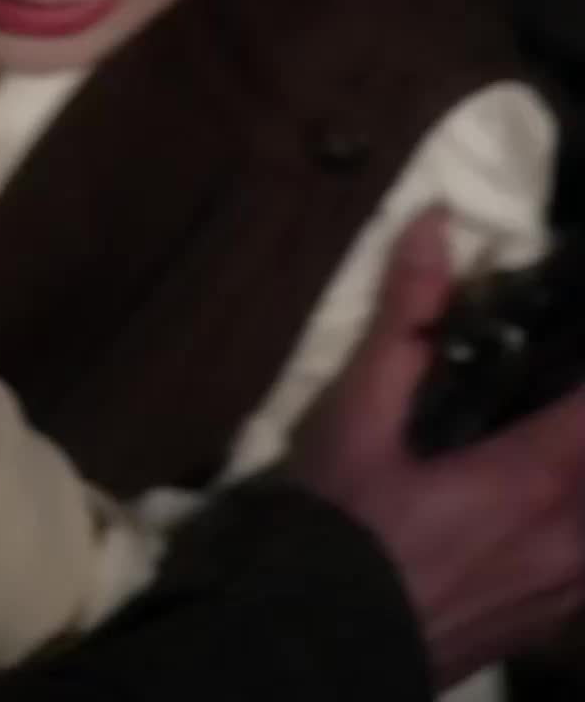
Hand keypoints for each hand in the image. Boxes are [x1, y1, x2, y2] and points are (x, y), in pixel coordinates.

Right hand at [289, 208, 584, 684]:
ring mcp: (568, 590)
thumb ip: (409, 319)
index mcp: (539, 479)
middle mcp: (575, 539)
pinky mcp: (549, 622)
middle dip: (583, 411)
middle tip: (555, 376)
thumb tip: (436, 222)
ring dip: (583, 458)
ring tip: (554, 425)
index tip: (572, 318)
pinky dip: (579, 512)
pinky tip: (548, 492)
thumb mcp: (361, 413)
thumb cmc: (342, 525)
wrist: (315, 650)